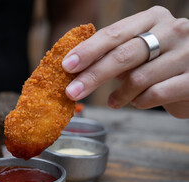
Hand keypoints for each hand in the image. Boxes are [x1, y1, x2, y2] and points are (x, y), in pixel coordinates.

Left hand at [62, 6, 188, 118]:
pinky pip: (155, 95)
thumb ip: (111, 53)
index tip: (67, 66)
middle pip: (122, 55)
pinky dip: (139, 102)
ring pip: (138, 78)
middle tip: (72, 92)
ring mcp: (187, 53)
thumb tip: (73, 66)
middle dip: (93, 76)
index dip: (87, 51)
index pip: (113, 34)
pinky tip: (137, 101)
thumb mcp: (136, 50)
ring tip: (113, 101)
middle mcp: (172, 30)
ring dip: (119, 94)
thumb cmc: (158, 62)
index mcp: (152, 18)